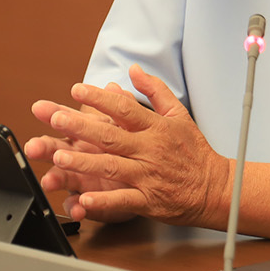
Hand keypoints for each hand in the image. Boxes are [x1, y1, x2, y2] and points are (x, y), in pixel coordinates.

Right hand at [24, 83, 135, 222]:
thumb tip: (113, 86)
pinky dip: (77, 207)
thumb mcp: (127, 124)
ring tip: (49, 180)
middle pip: (56, 149)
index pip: (65, 120)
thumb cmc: (129, 148)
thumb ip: (119, 106)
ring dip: (55, 178)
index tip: (39, 108)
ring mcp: (83, 179)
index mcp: (86, 134)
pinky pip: (80, 206)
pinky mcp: (90, 202)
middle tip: (33, 147)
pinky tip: (77, 207)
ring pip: (63, 178)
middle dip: (44, 148)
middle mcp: (79, 155)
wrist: (149, 181)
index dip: (52, 113)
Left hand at [33, 65, 231, 228]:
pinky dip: (103, 200)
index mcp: (155, 127)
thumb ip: (154, 90)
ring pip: (111, 167)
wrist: (214, 188)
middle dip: (81, 127)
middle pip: (110, 135)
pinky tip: (84, 198)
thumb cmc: (194, 151)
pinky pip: (123, 200)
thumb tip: (133, 69)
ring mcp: (147, 175)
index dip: (100, 98)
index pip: (123, 108)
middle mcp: (149, 149)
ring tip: (59, 157)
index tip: (77, 90)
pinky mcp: (148, 200)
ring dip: (84, 161)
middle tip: (56, 118)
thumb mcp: (179, 114)